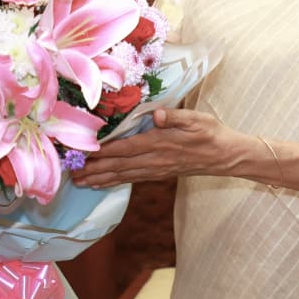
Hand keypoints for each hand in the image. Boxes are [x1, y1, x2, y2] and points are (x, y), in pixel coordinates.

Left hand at [73, 108, 248, 187]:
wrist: (226, 156)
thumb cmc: (211, 132)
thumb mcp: (196, 118)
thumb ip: (174, 117)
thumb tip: (155, 115)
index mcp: (161, 143)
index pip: (127, 148)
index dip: (105, 151)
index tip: (85, 153)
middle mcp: (155, 159)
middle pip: (120, 165)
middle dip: (95, 170)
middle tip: (73, 175)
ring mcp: (157, 169)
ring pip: (124, 175)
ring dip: (101, 179)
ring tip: (81, 183)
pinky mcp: (159, 173)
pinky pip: (133, 179)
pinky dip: (115, 181)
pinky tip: (104, 183)